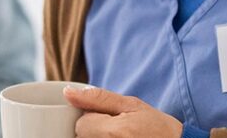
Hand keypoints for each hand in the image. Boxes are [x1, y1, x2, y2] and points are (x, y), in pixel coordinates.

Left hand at [63, 85, 182, 137]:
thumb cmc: (158, 128)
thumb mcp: (132, 105)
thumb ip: (98, 98)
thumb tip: (68, 93)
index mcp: (112, 131)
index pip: (81, 124)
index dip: (94, 119)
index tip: (112, 120)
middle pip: (83, 137)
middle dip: (96, 131)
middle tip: (119, 132)